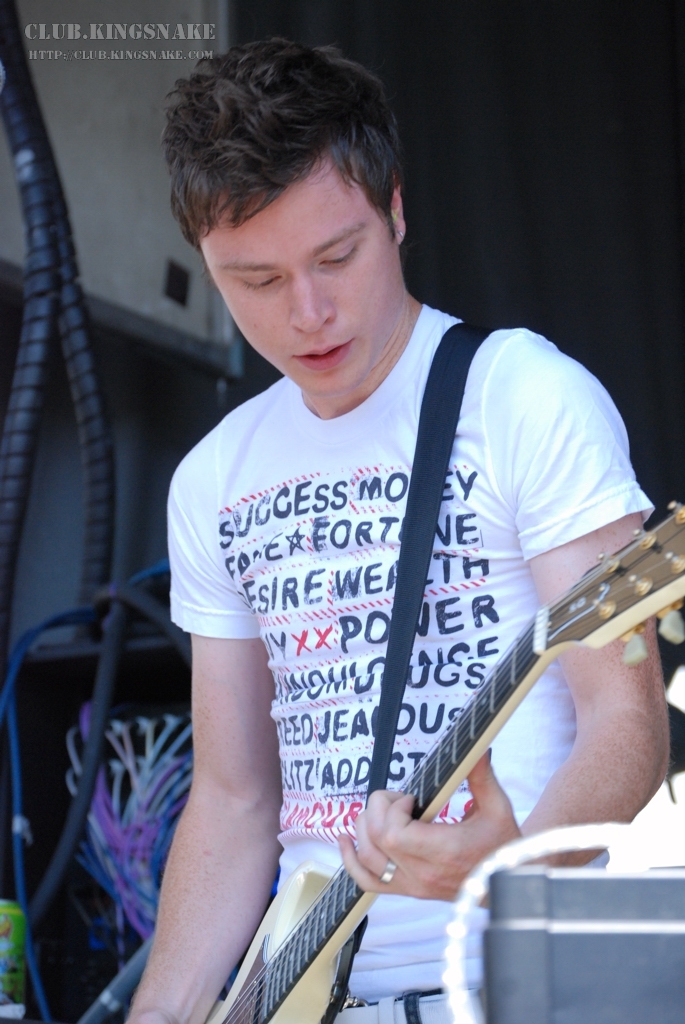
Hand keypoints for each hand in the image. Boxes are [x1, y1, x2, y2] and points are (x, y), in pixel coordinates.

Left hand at [338, 753, 520, 900]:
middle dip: (379, 810)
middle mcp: (423, 874)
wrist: (507, 881)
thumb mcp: (497, 807)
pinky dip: (350, 861)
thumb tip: (477, 749)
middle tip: (401, 800)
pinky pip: (368, 882)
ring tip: (382, 810)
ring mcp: (413, 886)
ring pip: (367, 859)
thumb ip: (482, 777)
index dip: (394, 809)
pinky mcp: (409, 891)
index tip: (413, 798)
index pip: (394, 834)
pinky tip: (345, 840)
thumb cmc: (502, 844)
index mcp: (444, 852)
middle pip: (377, 840)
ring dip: (364, 828)